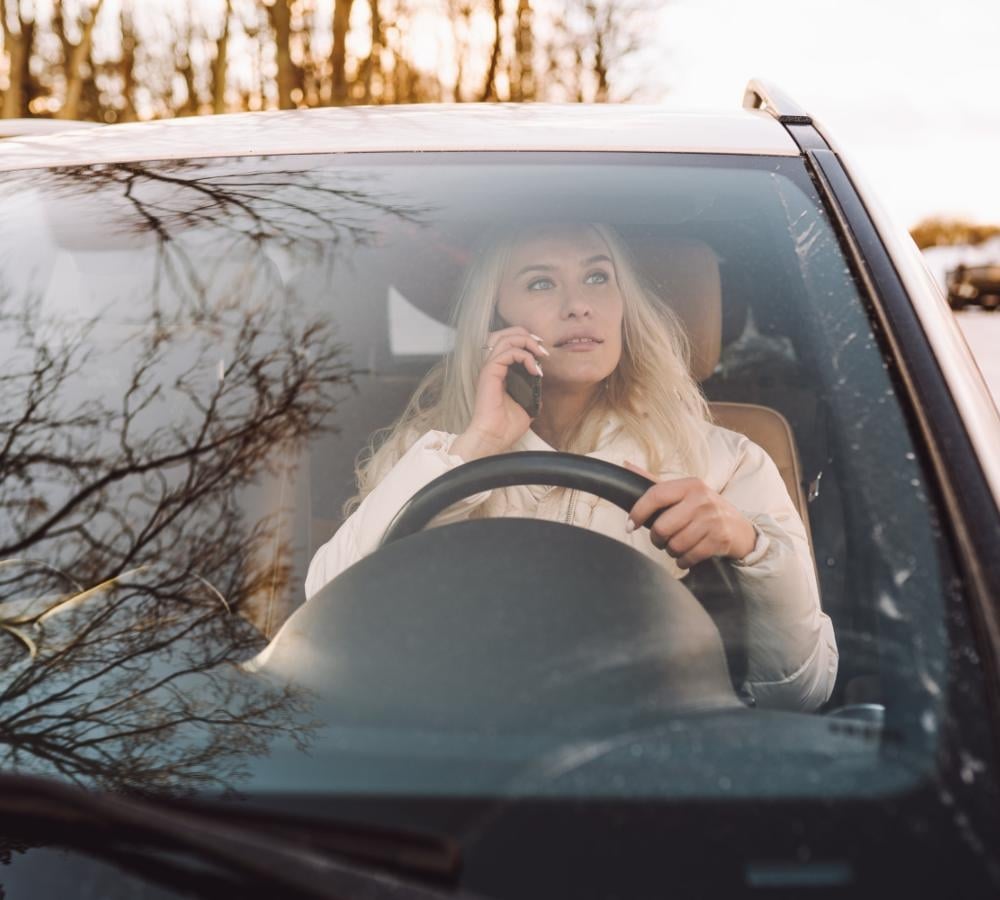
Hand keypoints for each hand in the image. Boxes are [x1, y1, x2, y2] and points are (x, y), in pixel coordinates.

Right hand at [451, 327, 547, 461]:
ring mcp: (489, 369)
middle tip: (541, 347)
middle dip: (526, 335)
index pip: (508, 343)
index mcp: (498, 372)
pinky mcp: (489, 373)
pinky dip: (524, 356)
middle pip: (504, 334)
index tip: (543, 353)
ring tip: (539, 353)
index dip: (526, 341)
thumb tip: (540, 387)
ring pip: (504, 338)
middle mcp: (492, 367)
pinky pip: (507, 353)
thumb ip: (531, 392)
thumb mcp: (526, 405)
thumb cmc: (505, 426)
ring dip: (526, 341)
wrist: (494, 437)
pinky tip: (534, 369)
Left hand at [623, 461, 756, 567]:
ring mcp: (712, 519)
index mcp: (690, 484)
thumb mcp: (683, 492)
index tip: (629, 526)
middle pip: (662, 526)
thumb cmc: (704, 509)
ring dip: (671, 551)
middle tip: (661, 539)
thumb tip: (625, 465)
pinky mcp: (719, 540)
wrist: (740, 530)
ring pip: (675, 544)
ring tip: (677, 546)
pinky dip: (683, 561)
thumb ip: (654, 482)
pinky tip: (687, 555)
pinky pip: (689, 556)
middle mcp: (702, 499)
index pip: (656, 495)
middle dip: (656, 539)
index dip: (638, 512)